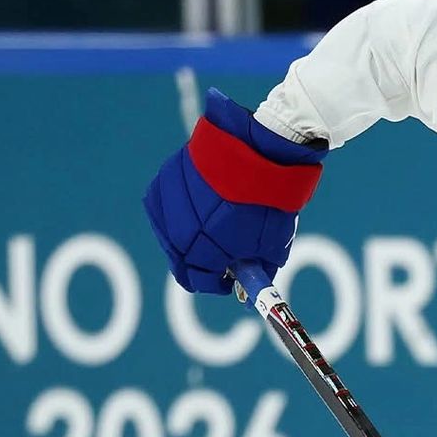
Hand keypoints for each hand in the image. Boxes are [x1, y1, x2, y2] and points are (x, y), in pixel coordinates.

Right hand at [143, 88, 326, 294]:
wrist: (261, 150)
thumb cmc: (269, 202)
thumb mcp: (272, 246)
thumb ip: (257, 270)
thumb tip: (252, 286)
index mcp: (205, 250)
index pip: (199, 279)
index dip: (214, 284)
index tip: (226, 282)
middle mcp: (181, 229)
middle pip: (180, 259)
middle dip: (197, 265)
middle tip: (214, 263)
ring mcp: (169, 202)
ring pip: (169, 233)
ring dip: (185, 239)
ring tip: (207, 232)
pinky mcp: (166, 178)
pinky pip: (164, 206)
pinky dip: (176, 214)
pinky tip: (194, 212)